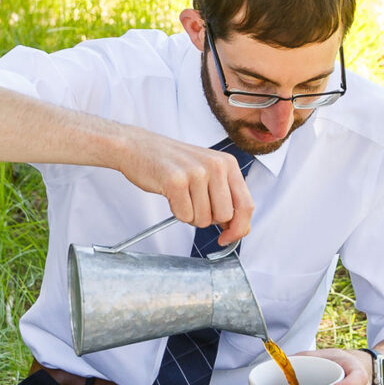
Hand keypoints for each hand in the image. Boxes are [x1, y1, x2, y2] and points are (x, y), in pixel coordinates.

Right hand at [112, 129, 253, 245]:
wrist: (137, 146)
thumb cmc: (172, 162)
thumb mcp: (207, 172)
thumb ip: (226, 197)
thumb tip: (239, 229)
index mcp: (228, 163)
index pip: (246, 204)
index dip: (239, 228)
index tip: (228, 237)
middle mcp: (216, 166)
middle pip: (224, 216)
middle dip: (208, 219)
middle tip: (193, 204)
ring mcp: (196, 172)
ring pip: (203, 219)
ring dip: (190, 215)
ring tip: (181, 196)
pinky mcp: (176, 181)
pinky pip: (184, 216)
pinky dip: (176, 213)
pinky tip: (171, 195)